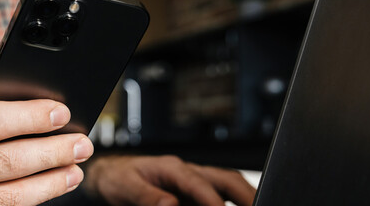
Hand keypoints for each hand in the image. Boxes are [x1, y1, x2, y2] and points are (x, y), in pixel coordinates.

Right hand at [0, 90, 94, 204]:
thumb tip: (28, 102)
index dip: (30, 118)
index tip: (61, 113)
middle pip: (8, 163)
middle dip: (53, 152)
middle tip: (82, 144)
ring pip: (10, 197)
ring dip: (50, 183)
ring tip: (74, 169)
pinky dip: (28, 201)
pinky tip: (47, 188)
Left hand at [83, 155, 255, 205]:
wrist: (111, 177)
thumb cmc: (118, 179)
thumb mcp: (126, 187)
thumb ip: (147, 197)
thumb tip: (170, 205)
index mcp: (172, 167)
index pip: (198, 182)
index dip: (212, 199)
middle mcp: (188, 173)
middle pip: (226, 179)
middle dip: (245, 194)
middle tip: (258, 205)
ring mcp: (194, 184)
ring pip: (228, 185)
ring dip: (244, 198)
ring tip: (257, 205)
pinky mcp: (195, 195)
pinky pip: (220, 197)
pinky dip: (231, 203)